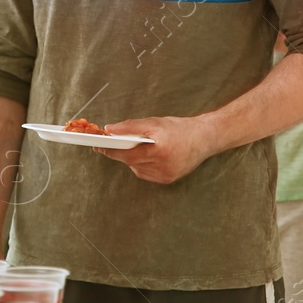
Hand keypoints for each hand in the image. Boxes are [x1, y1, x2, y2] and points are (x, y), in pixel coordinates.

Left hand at [93, 115, 221, 183]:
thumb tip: (110, 129)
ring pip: (137, 168)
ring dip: (132, 159)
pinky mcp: (168, 180)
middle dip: (120, 152)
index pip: (126, 154)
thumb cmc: (179, 128)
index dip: (110, 151)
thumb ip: (130, 126)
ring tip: (139, 147)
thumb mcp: (154, 122)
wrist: (204, 138)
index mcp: (159, 150)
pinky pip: (146, 173)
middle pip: (130, 161)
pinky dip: (142, 165)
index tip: (97, 146)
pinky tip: (149, 156)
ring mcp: (165, 175)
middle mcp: (163, 166)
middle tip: (112, 144)